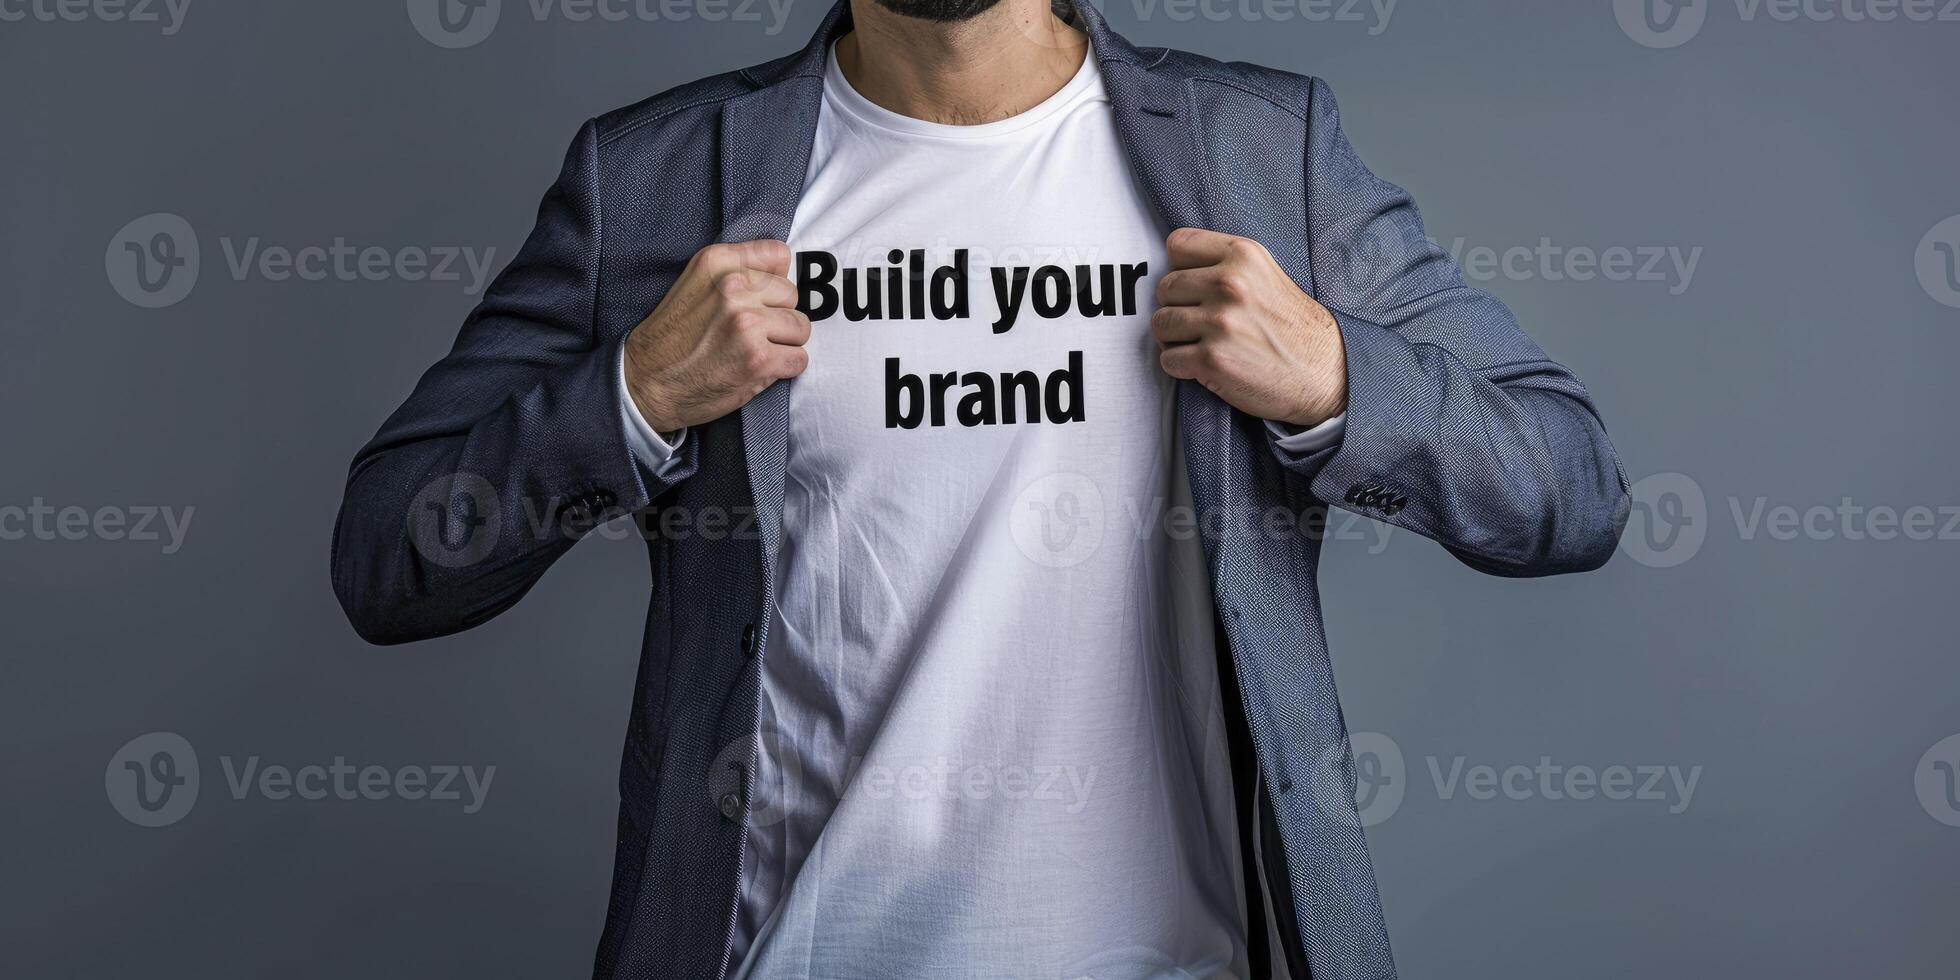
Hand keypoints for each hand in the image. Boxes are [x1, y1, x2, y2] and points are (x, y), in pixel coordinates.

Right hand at [623, 240, 810, 432]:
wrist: (645, 384)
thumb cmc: (671, 337)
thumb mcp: (694, 283)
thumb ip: (735, 270)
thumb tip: (783, 271)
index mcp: (717, 262)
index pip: (778, 255)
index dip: (772, 281)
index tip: (757, 299)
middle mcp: (734, 287)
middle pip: (792, 295)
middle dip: (777, 316)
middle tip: (749, 333)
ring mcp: (749, 324)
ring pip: (800, 328)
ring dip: (783, 343)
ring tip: (753, 351)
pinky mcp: (760, 360)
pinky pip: (799, 359)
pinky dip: (784, 368)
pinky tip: (757, 370)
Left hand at [1153, 227, 1346, 427]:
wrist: (1324, 373)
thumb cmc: (1292, 328)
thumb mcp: (1266, 275)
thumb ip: (1225, 264)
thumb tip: (1175, 268)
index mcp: (1243, 254)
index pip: (1178, 245)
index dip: (1180, 269)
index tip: (1195, 289)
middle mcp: (1230, 283)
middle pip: (1164, 288)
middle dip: (1177, 308)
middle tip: (1201, 324)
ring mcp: (1220, 321)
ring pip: (1160, 324)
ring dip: (1174, 340)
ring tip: (1202, 345)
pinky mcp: (1212, 359)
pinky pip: (1167, 359)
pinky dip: (1180, 367)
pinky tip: (1206, 367)